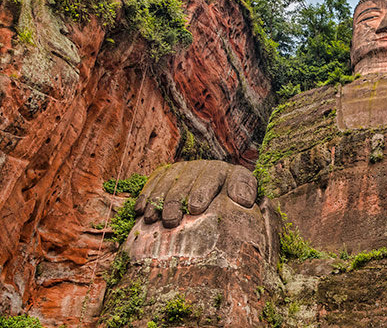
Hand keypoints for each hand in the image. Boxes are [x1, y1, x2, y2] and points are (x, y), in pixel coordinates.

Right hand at [133, 160, 257, 228]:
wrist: (223, 194)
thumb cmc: (236, 200)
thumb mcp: (247, 193)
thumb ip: (246, 192)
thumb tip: (241, 199)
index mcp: (222, 171)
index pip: (210, 178)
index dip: (202, 191)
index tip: (195, 208)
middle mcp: (200, 167)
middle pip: (184, 182)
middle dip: (175, 200)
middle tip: (170, 220)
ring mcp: (181, 170)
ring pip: (166, 183)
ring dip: (156, 201)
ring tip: (151, 218)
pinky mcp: (166, 176)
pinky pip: (153, 183)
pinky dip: (145, 196)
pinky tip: (139, 210)